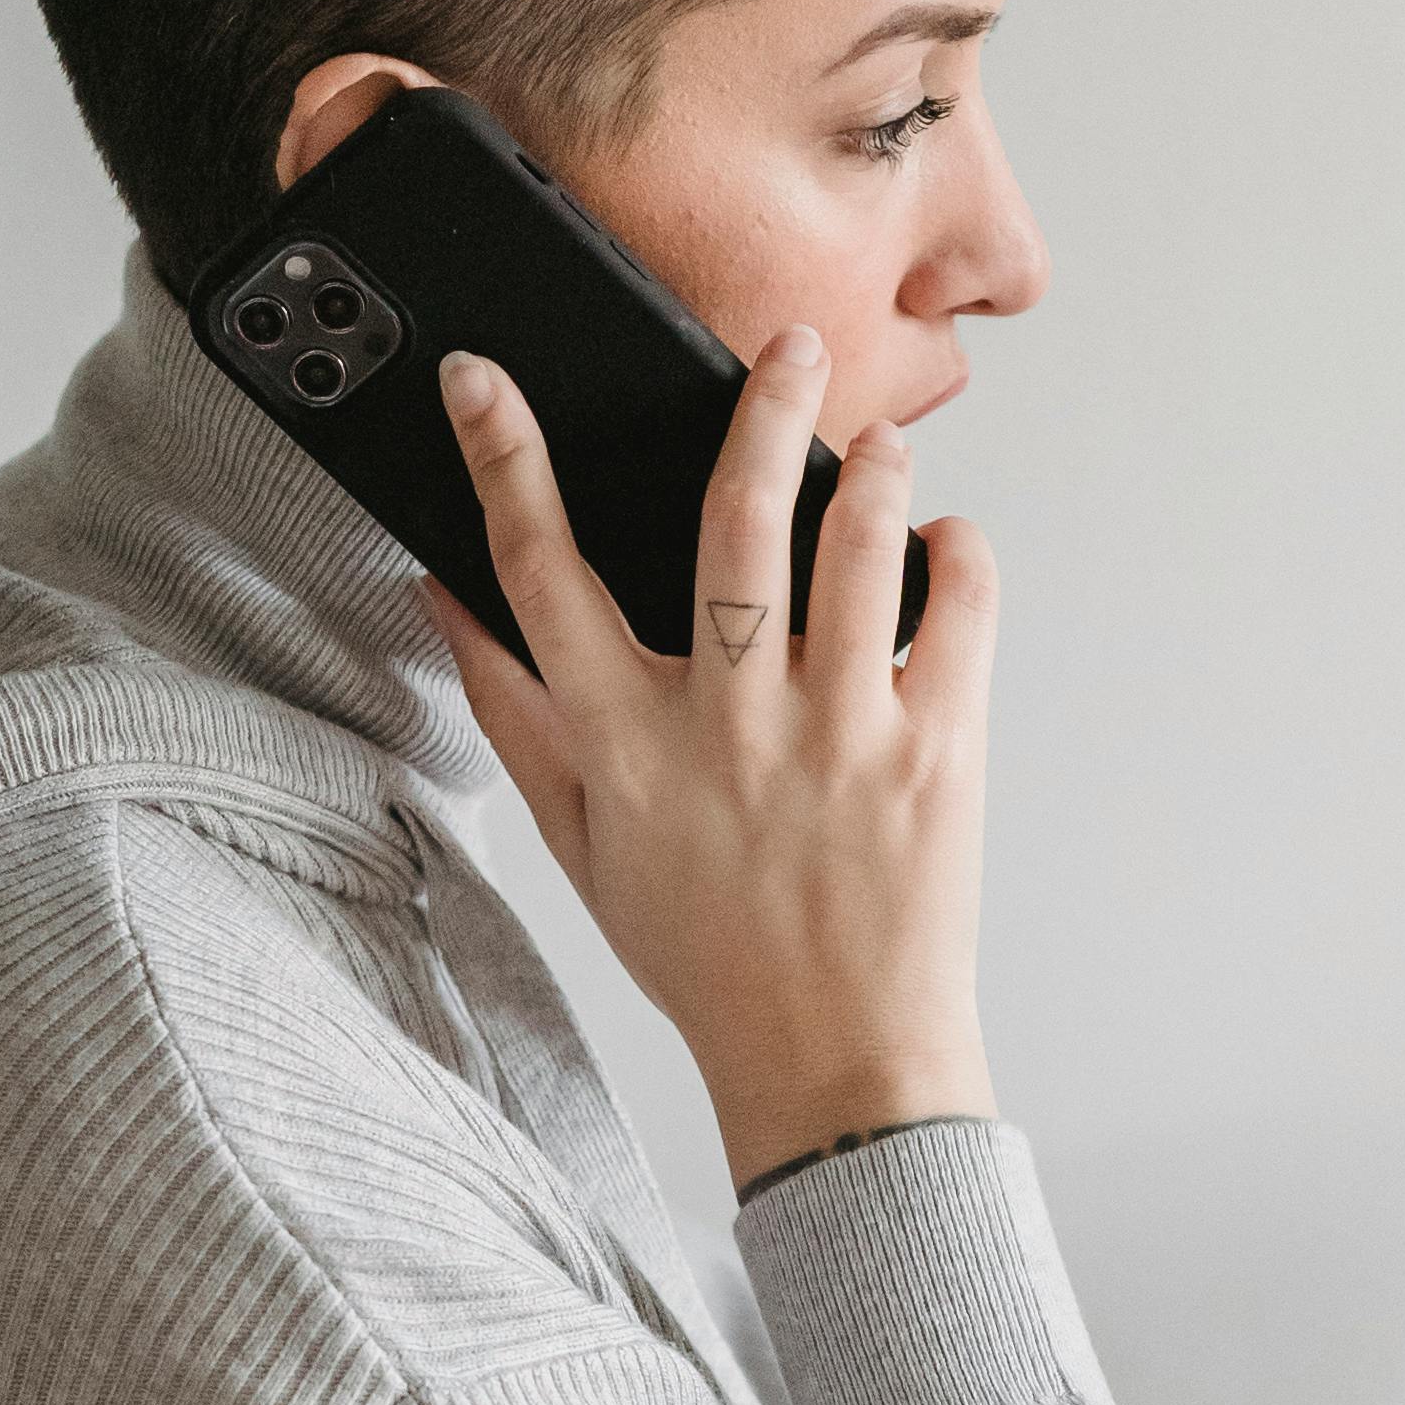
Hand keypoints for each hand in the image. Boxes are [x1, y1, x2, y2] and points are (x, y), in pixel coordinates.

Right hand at [425, 324, 999, 1191]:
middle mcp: (726, 726)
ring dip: (874, 469)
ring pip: (858, 545)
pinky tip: (944, 544)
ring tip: (879, 444)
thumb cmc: (704, 952)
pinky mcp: (937, 752)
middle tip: (789, 342)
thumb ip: (513, 713)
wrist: (832, 1061)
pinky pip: (961, 611)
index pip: (542, 572)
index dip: (502, 461)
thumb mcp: (580, 841)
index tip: (482, 380)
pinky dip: (960, 554)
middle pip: (728, 521)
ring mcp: (838, 735)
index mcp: (625, 743)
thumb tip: (444, 596)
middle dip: (759, 408)